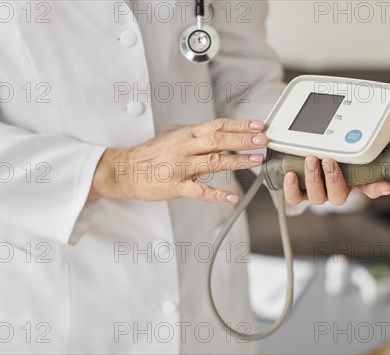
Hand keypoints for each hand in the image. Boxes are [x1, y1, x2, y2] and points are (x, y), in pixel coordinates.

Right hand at [89, 119, 267, 203]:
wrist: (126, 170)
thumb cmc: (150, 154)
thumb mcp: (173, 136)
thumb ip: (194, 135)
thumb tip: (216, 131)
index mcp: (186, 135)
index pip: (217, 125)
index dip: (239, 125)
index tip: (257, 126)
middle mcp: (185, 148)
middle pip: (219, 140)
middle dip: (243, 140)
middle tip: (263, 140)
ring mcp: (181, 167)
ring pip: (214, 162)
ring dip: (237, 161)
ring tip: (256, 160)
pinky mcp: (176, 186)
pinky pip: (200, 191)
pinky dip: (218, 195)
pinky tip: (232, 197)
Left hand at [283, 156, 389, 205]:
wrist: (305, 159)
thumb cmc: (330, 159)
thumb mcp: (346, 157)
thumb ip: (363, 159)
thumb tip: (385, 176)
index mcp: (351, 183)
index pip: (370, 189)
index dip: (377, 189)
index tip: (386, 186)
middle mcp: (335, 192)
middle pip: (337, 196)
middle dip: (333, 178)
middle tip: (328, 160)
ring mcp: (317, 194)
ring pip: (316, 197)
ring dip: (313, 178)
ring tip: (310, 160)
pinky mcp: (299, 194)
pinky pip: (295, 198)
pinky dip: (292, 188)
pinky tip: (291, 174)